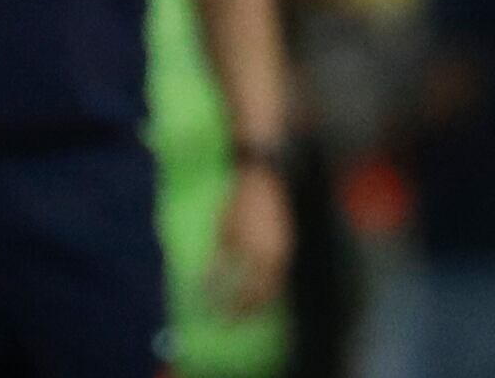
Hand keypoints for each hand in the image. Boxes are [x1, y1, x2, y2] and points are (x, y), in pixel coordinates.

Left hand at [209, 167, 293, 315]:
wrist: (266, 174)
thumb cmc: (241, 201)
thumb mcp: (225, 233)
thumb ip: (219, 265)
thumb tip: (206, 291)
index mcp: (262, 260)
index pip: (249, 297)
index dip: (234, 311)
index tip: (220, 319)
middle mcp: (278, 260)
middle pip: (264, 295)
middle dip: (247, 308)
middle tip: (230, 316)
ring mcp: (286, 250)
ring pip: (274, 284)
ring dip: (258, 295)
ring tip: (241, 301)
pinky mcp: (287, 242)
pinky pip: (278, 270)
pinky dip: (266, 280)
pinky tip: (253, 278)